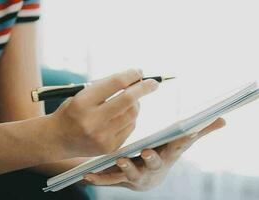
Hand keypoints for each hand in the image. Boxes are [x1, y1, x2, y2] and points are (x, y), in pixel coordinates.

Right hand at [51, 69, 158, 157]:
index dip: (131, 75)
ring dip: (137, 103)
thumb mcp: (82, 94)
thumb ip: (106, 86)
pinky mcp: (109, 147)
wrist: (58, 139)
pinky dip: (131, 117)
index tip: (139, 71)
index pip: (116, 83)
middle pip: (128, 99)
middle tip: (153, 82)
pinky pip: (130, 127)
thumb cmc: (71, 111)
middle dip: (144, 88)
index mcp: (82, 102)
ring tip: (132, 99)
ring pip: (133, 113)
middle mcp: (92, 120)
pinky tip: (123, 114)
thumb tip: (136, 77)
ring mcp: (102, 136)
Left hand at [84, 118, 225, 190]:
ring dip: (127, 168)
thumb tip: (224, 119)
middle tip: (148, 151)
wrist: (144, 178)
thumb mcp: (178, 144)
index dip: (185, 139)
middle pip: (155, 163)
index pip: (179, 146)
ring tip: (121, 160)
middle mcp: (153, 167)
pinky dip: (99, 178)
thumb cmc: (162, 155)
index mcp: (167, 155)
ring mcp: (137, 175)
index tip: (189, 130)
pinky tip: (89, 176)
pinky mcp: (120, 179)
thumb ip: (199, 133)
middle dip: (152, 158)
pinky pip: (109, 179)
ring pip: (132, 173)